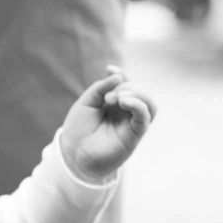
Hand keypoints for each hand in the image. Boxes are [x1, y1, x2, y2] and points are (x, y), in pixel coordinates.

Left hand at [58, 65, 157, 183]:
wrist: (73, 154)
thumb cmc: (78, 130)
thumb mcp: (86, 103)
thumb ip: (100, 88)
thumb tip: (118, 77)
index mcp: (116, 104)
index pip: (129, 84)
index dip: (123, 74)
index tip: (109, 68)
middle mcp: (126, 113)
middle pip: (140, 91)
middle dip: (126, 87)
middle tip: (107, 97)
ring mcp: (132, 124)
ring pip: (149, 104)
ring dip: (137, 94)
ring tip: (118, 98)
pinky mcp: (134, 136)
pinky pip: (145, 117)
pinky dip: (138, 105)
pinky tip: (124, 102)